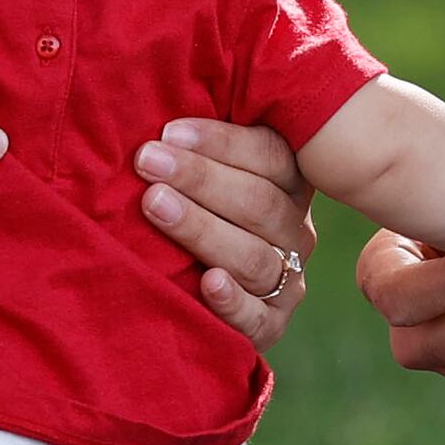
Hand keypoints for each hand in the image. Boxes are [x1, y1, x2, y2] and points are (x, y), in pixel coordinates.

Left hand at [133, 119, 313, 351]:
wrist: (193, 289)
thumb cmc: (190, 207)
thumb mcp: (204, 173)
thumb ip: (197, 147)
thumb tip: (166, 119)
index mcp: (289, 185)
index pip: (270, 156)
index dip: (221, 142)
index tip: (169, 132)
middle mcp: (295, 232)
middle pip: (259, 204)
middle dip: (200, 179)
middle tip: (148, 162)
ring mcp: (288, 281)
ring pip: (254, 256)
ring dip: (202, 229)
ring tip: (155, 205)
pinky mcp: (270, 325)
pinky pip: (259, 318)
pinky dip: (233, 301)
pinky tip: (207, 281)